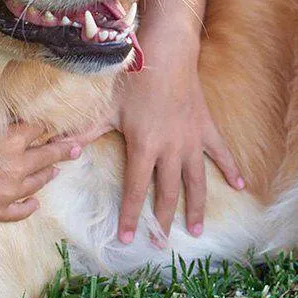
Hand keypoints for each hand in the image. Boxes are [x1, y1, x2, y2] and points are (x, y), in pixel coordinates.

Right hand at [0, 122, 82, 219]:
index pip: (41, 128)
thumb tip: (15, 120)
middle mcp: (17, 165)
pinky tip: (34, 203)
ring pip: (38, 182)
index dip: (52, 125)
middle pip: (48, 154)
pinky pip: (20, 210)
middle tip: (77, 147)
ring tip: (57, 170)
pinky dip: (29, 206)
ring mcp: (9, 191)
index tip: (63, 123)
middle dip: (64, 149)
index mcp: (12, 139)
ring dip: (49, 174)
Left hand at [79, 63, 243, 244]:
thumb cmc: (134, 77)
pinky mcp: (206, 128)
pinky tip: (239, 185)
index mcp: (144, 146)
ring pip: (195, 181)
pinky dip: (231, 168)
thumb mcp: (106, 106)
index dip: (130, 215)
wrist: (167, 53)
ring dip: (196, 207)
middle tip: (161, 244)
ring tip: (196, 230)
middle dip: (162, 220)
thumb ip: (84, 131)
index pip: (134, 189)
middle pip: (167, 192)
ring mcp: (191, 140)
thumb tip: (58, 145)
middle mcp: (170, 149)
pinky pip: (221, 153)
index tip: (128, 239)